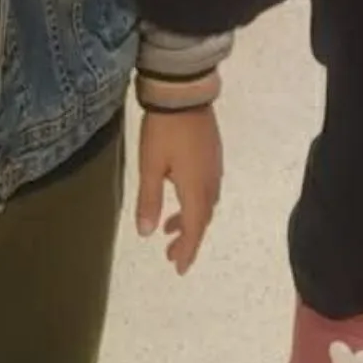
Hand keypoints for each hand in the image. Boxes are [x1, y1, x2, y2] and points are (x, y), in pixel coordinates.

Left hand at [135, 105, 222, 274]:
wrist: (184, 94)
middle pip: (203, 218)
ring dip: (190, 220)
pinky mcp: (212, 154)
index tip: (178, 268)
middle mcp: (210, 181)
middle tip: (170, 255)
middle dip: (188, 239)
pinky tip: (181, 195)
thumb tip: (148, 233)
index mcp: (196, 188)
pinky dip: (195, 202)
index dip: (187, 249)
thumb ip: (149, 200)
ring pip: (206, 203)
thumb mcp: (150, 167)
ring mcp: (214, 166)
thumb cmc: (164, 132)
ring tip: (170, 228)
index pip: (194, 227)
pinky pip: (208, 188)